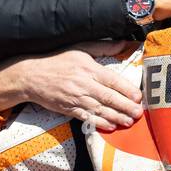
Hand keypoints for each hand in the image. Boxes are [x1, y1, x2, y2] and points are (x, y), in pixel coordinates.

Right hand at [0, 41, 142, 129]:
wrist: (31, 76)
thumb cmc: (57, 59)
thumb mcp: (80, 48)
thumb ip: (103, 46)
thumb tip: (124, 43)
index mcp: (88, 68)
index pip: (112, 80)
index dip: (126, 90)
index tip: (138, 97)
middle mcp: (83, 84)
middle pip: (109, 97)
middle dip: (126, 107)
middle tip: (139, 113)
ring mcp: (76, 98)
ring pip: (100, 110)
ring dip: (116, 117)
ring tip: (130, 121)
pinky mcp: (68, 109)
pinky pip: (87, 118)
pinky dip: (100, 123)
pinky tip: (111, 126)